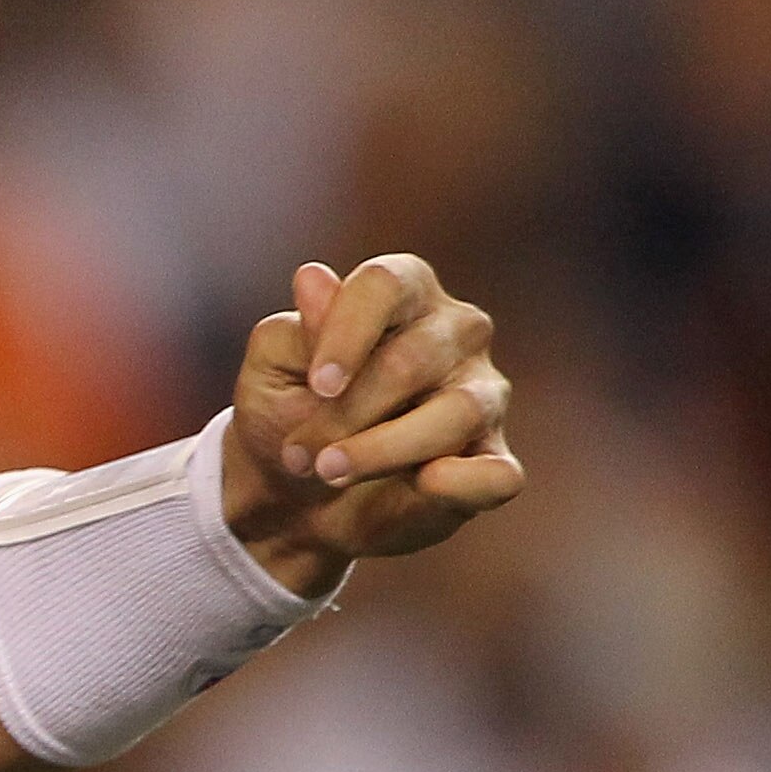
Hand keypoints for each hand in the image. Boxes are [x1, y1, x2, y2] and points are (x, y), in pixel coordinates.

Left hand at [223, 254, 521, 592]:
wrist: (294, 494)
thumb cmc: (287, 413)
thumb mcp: (272, 371)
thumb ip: (296, 331)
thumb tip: (311, 277)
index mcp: (404, 290)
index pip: (386, 284)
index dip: (349, 332)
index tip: (319, 386)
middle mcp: (457, 331)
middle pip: (412, 360)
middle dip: (346, 414)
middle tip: (298, 455)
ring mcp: (483, 395)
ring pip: (458, 412)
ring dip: (385, 450)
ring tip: (331, 472)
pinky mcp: (491, 461)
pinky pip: (498, 473)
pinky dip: (464, 482)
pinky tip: (426, 484)